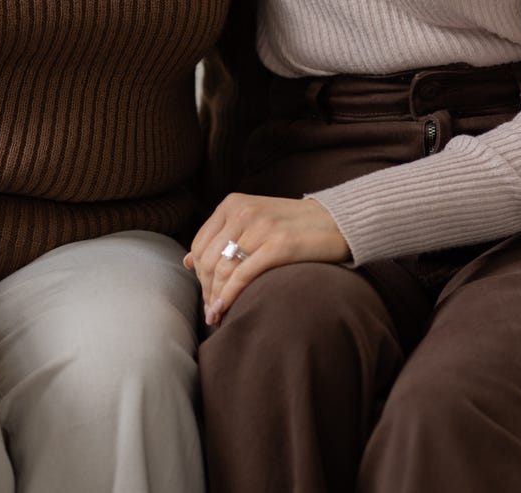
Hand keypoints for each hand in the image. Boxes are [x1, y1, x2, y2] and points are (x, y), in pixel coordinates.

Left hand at [184, 192, 349, 325]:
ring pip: (222, 269)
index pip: (200, 245)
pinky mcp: (278, 245)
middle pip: (208, 259)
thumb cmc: (291, 226)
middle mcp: (242, 211)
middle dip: (206, 289)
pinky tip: (225, 310)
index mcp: (232, 204)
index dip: (198, 274)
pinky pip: (243, 275)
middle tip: (210, 311)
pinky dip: (230, 296)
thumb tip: (185, 261)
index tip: (206, 293)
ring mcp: (260, 227)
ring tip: (216, 316)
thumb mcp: (253, 221)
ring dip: (215, 297)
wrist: (335, 222)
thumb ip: (221, 237)